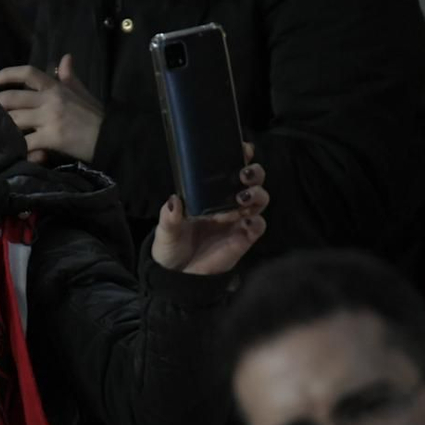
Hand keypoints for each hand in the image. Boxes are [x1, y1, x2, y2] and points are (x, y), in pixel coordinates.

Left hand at [0, 55, 104, 164]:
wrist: (112, 138)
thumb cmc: (96, 117)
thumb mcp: (82, 93)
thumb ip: (70, 77)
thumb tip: (65, 57)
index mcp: (56, 87)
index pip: (28, 73)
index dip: (7, 74)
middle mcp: (50, 99)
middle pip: (12, 98)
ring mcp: (49, 118)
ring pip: (14, 120)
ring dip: (2, 127)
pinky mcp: (52, 137)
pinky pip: (27, 143)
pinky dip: (19, 150)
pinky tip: (14, 154)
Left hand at [151, 148, 268, 275]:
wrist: (177, 276)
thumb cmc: (171, 246)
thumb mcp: (165, 230)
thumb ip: (169, 216)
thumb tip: (175, 200)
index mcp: (209, 194)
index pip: (229, 170)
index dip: (239, 157)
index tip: (242, 148)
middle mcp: (227, 204)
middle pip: (252, 182)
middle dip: (254, 173)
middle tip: (243, 174)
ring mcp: (237, 221)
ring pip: (259, 201)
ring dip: (256, 194)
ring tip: (242, 196)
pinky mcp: (243, 240)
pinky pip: (259, 227)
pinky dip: (257, 222)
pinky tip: (247, 221)